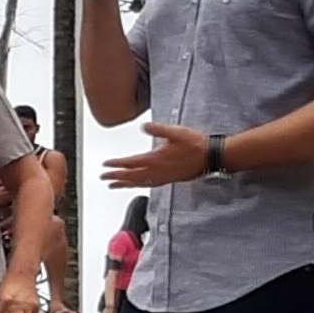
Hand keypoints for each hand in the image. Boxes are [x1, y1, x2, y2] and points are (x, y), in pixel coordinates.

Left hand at [103, 122, 217, 188]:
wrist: (210, 156)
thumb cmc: (195, 144)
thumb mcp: (176, 132)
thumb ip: (158, 129)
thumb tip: (144, 126)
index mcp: (156, 159)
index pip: (131, 163)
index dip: (117, 164)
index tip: (106, 164)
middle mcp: (157, 171)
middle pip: (131, 176)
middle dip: (116, 176)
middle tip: (103, 177)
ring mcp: (163, 177)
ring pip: (138, 183)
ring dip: (124, 184)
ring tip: (113, 185)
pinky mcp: (168, 179)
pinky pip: (148, 185)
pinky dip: (138, 186)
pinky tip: (135, 185)